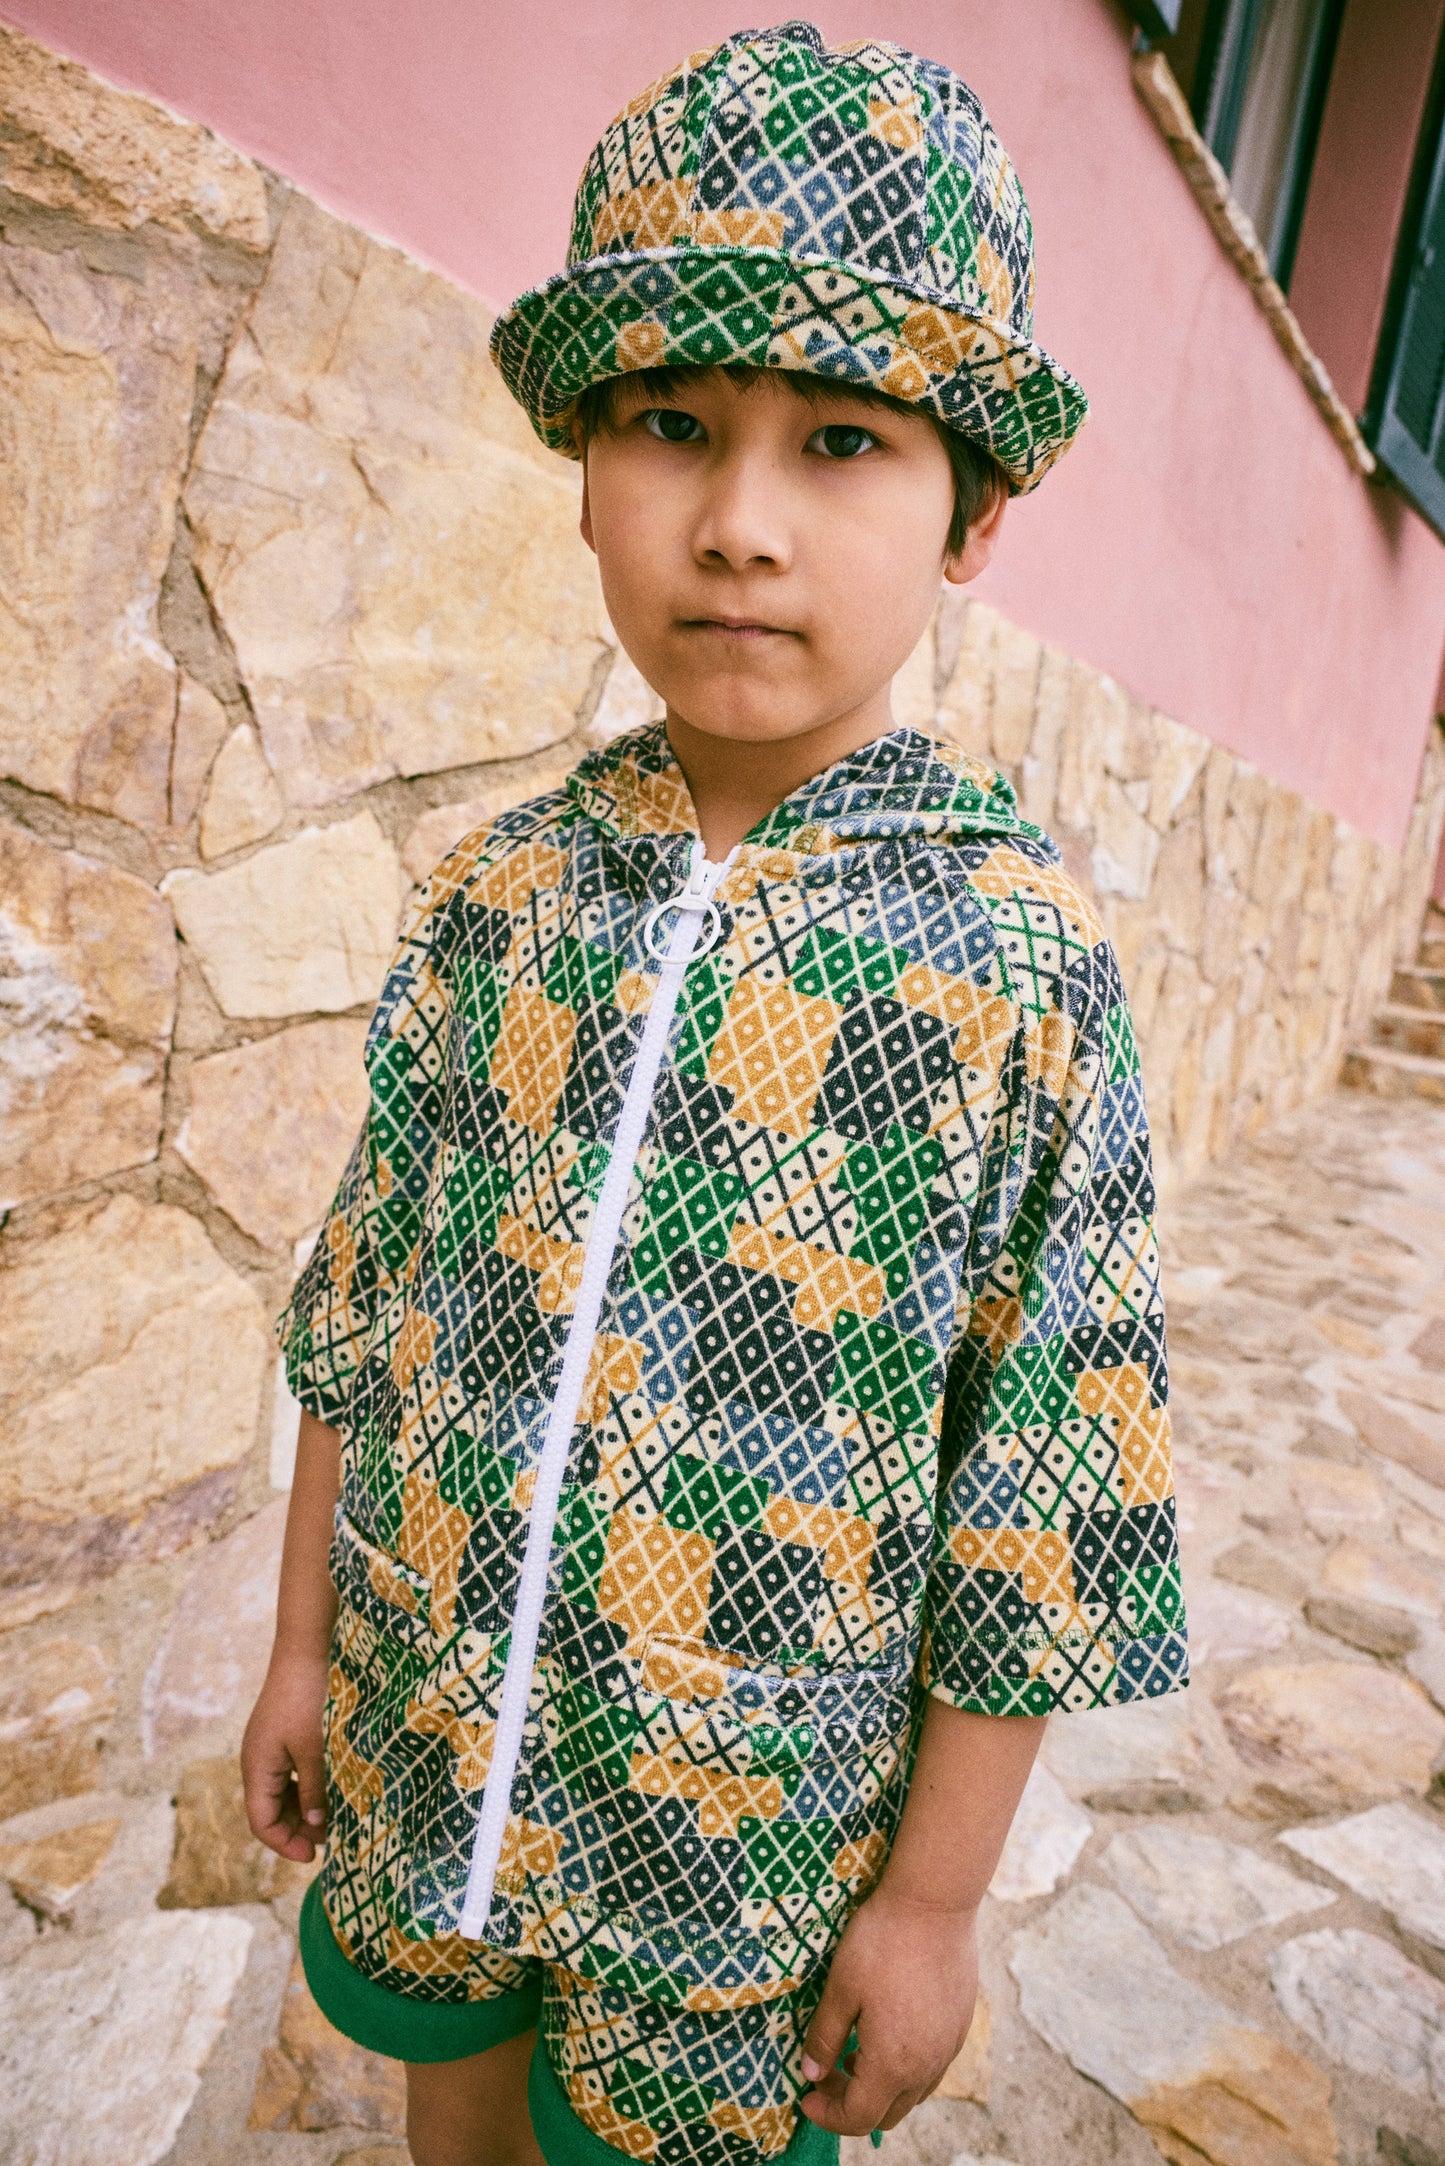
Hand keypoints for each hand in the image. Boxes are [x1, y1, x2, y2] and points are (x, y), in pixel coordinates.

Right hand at [241, 1651, 329, 1863]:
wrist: (307, 1647)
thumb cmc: (309, 1698)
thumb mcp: (315, 1749)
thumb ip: (314, 1790)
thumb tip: (316, 1828)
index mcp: (257, 1768)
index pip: (261, 1823)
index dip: (285, 1844)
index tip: (314, 1856)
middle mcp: (258, 1760)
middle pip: (270, 1810)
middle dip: (296, 1830)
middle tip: (330, 1840)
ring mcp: (270, 1746)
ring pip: (282, 1792)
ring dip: (303, 1809)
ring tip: (334, 1819)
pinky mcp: (284, 1733)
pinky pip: (290, 1772)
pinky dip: (307, 1787)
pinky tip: (332, 1789)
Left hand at [798, 1888, 978, 2136]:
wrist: (935, 1903)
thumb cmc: (882, 1942)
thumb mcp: (841, 1988)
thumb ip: (825, 2037)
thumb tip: (811, 2072)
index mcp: (893, 2064)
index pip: (859, 2117)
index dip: (827, 2116)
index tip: (806, 2096)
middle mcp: (927, 2066)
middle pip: (888, 2113)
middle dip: (852, 2104)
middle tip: (827, 2072)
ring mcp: (949, 2047)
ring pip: (913, 2092)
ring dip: (880, 2086)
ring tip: (855, 2051)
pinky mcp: (961, 2025)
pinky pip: (931, 2067)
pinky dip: (905, 2067)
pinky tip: (888, 2032)